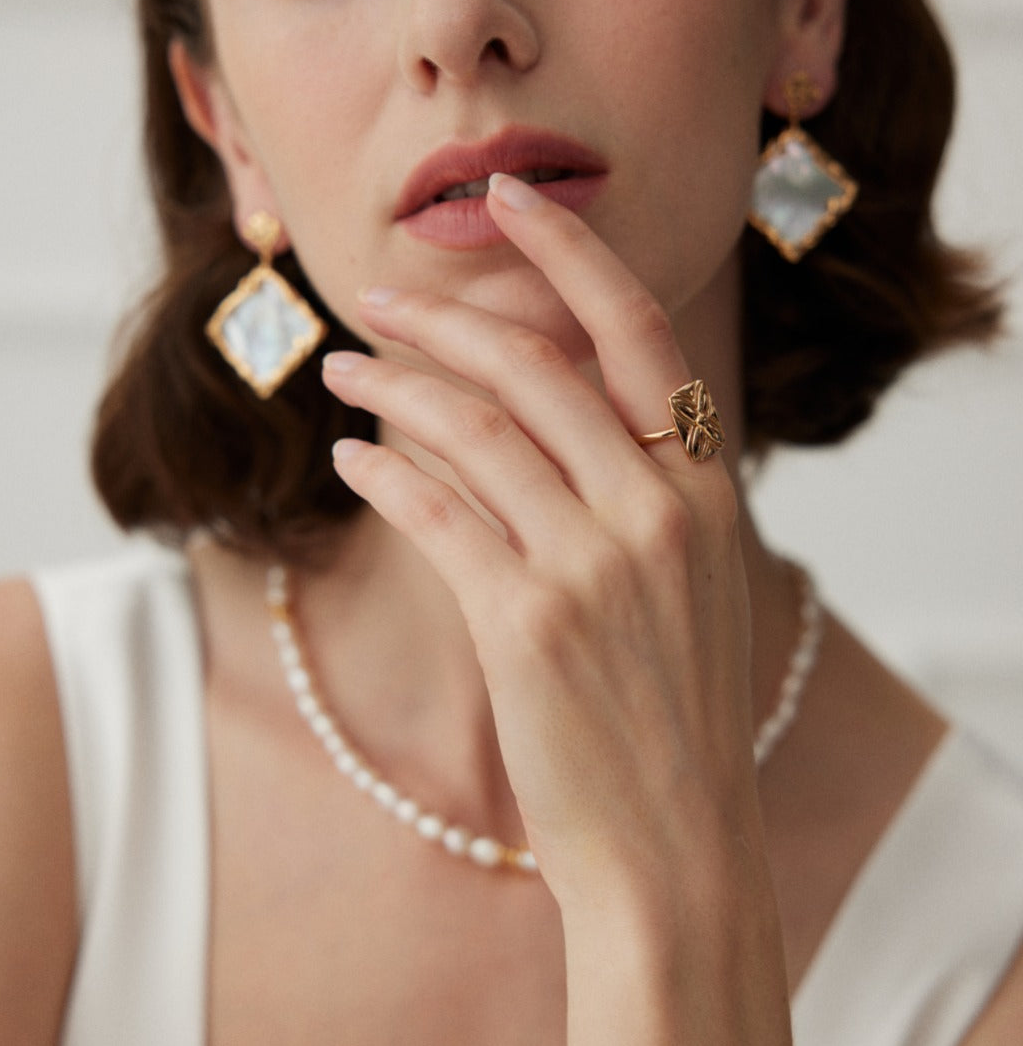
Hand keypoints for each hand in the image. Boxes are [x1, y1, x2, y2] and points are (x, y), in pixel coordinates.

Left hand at [320, 175, 752, 905]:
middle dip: (444, 315)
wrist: (678, 848)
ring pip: (474, 429)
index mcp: (703, 489)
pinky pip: (438, 513)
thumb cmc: (678, 718)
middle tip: (375, 295)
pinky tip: (352, 458)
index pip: (636, 329)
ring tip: (342, 366)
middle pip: (535, 366)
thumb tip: (554, 411)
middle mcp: (657, 509)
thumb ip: (644, 491)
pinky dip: (385, 473)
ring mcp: (594, 564)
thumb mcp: (692, 586)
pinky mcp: (526, 623)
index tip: (507, 197)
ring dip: (394, 386)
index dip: (567, 250)